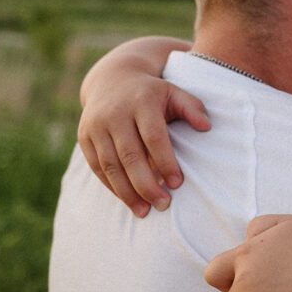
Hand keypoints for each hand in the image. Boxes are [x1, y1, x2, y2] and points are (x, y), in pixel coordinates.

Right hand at [78, 73, 209, 216]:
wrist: (112, 79)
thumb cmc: (152, 93)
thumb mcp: (174, 92)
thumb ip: (192, 108)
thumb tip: (207, 127)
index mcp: (141, 102)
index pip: (153, 137)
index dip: (165, 162)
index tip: (177, 184)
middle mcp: (115, 114)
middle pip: (130, 156)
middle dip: (146, 184)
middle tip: (164, 205)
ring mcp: (96, 126)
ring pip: (110, 165)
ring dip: (127, 192)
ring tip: (144, 211)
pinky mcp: (84, 137)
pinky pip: (97, 167)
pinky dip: (112, 186)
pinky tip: (128, 200)